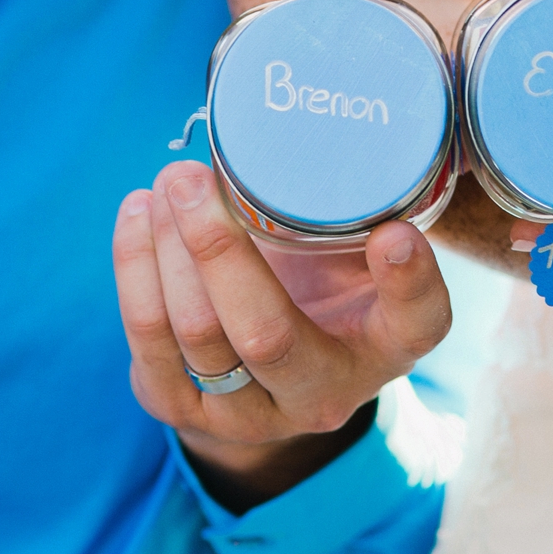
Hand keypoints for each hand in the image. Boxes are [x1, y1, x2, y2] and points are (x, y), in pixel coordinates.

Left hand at [113, 161, 451, 505]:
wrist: (268, 366)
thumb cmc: (325, 286)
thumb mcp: (359, 257)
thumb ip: (356, 212)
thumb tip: (320, 138)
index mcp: (385, 350)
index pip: (416, 325)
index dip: (410, 283)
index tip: (395, 233)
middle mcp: (321, 397)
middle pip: (268, 336)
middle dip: (218, 250)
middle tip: (191, 176)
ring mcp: (247, 416)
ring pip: (196, 333)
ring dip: (168, 249)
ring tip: (167, 183)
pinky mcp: (179, 408)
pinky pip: (147, 341)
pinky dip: (136, 269)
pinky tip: (138, 216)